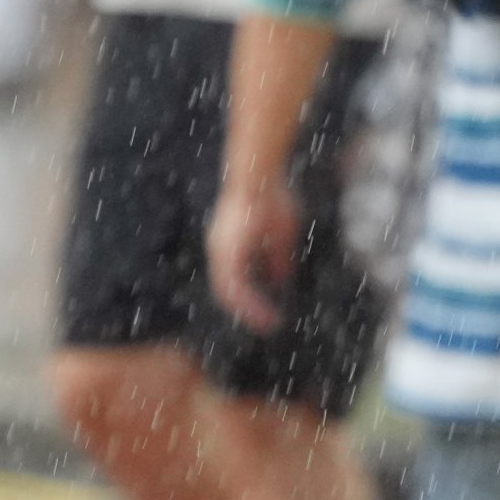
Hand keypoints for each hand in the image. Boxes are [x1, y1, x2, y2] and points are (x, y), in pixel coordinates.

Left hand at [207, 176, 301, 333]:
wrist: (259, 175)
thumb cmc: (271, 195)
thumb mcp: (280, 231)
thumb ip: (276, 257)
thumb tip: (279, 279)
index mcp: (229, 242)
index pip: (232, 276)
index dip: (247, 294)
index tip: (265, 309)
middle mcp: (219, 247)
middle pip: (227, 288)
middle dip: (247, 308)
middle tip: (266, 324)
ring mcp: (220, 249)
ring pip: (229, 291)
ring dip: (249, 309)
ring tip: (268, 324)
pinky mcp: (226, 250)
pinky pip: (236, 286)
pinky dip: (250, 302)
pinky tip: (265, 312)